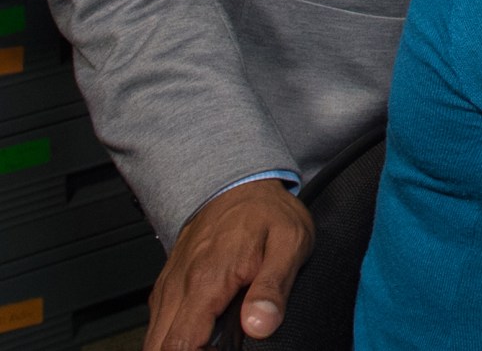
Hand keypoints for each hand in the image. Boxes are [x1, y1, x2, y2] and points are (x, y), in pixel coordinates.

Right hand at [145, 179, 312, 349]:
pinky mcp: (168, 285)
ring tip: (212, 344)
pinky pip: (159, 323)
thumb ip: (273, 287)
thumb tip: (260, 326)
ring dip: (177, 348)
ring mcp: (170, 285)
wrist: (240, 183)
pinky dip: (173, 337)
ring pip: (154, 338)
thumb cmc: (266, 211)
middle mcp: (179, 285)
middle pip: (160, 348)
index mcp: (206, 280)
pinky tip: (201, 337)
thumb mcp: (289, 243)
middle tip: (218, 349)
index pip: (181, 345)